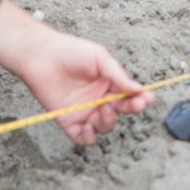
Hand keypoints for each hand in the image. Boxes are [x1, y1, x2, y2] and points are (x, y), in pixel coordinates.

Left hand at [0, 1, 153, 145]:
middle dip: (129, 109)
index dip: (140, 98)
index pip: (130, 95)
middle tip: (131, 103)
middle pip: (121, 112)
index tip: (147, 98)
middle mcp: (99, 99)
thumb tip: (139, 90)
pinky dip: (89, 137)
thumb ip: (119, 76)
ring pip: (105, 126)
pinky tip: (89, 126)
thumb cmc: (70, 52)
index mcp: (110, 83)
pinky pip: (83, 137)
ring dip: (108, 120)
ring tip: (102, 107)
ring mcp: (85, 111)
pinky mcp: (69, 121)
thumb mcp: (100, 58)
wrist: (41, 56)